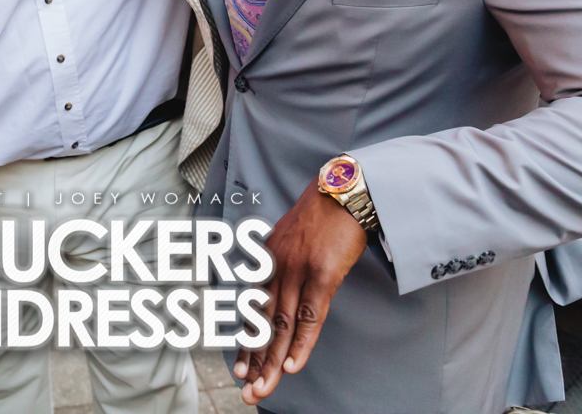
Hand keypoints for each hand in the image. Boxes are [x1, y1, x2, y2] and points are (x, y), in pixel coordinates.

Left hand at [234, 185, 366, 405]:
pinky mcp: (322, 275)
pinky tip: (293, 366)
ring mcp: (298, 271)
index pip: (253, 309)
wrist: (342, 190)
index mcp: (266, 260)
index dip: (246, 342)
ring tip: (263, 388)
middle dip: (255, 361)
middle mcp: (276, 267)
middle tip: (246, 390)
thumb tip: (282, 290)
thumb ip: (285, 265)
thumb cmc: (323, 215)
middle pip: (263, 323)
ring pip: (281, 326)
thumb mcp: (294, 239)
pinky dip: (301, 344)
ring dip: (273, 362)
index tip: (239, 369)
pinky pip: (310, 316)